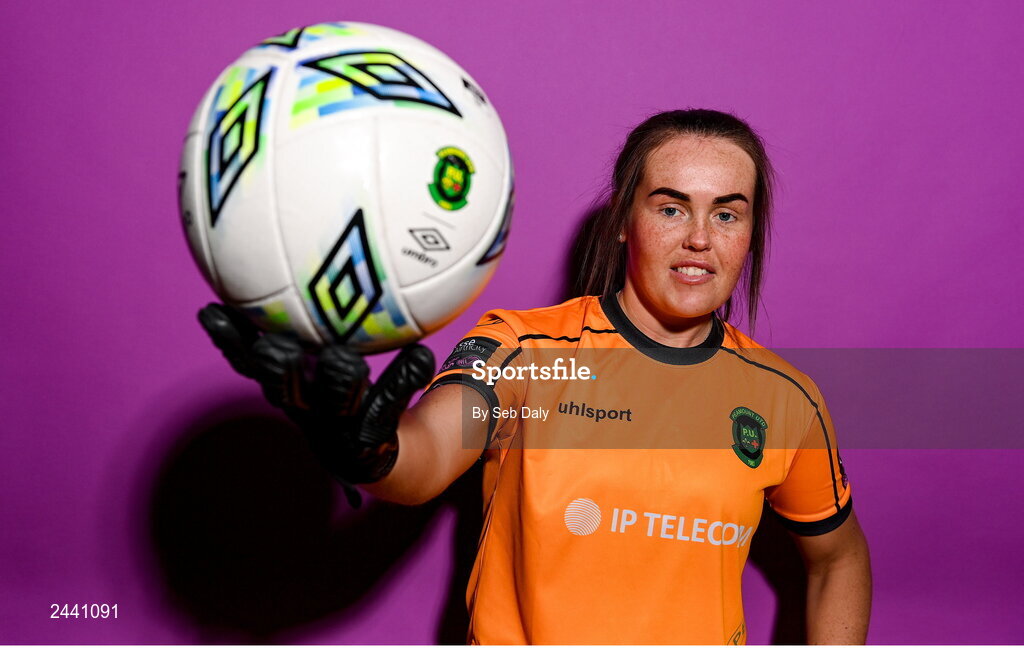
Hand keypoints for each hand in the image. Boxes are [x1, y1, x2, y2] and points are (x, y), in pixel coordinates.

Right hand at [197, 303, 435, 506]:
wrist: (377, 452)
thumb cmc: (343, 386)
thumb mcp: (325, 350)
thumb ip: (315, 313)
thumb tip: (316, 240)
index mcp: (287, 382)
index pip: (248, 360)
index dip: (229, 341)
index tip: (212, 311)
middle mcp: (306, 406)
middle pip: (281, 389)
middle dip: (275, 368)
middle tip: (275, 345)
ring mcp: (337, 428)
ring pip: (333, 405)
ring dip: (337, 381)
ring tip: (345, 359)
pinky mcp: (370, 441)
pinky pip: (389, 405)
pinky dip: (403, 378)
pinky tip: (420, 354)